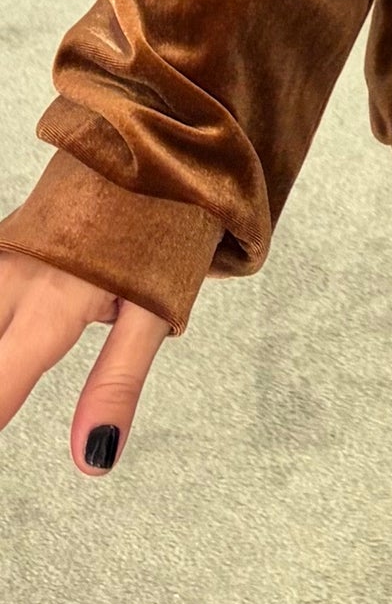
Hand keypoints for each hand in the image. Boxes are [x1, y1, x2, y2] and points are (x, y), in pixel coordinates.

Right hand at [0, 249, 171, 475]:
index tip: (0, 429)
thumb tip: (94, 460)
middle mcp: (11, 279)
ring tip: (14, 374)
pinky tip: (11, 331)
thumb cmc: (164, 229)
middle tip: (11, 399)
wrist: (161, 143)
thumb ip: (117, 385)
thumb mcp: (153, 311)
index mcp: (51, 306)